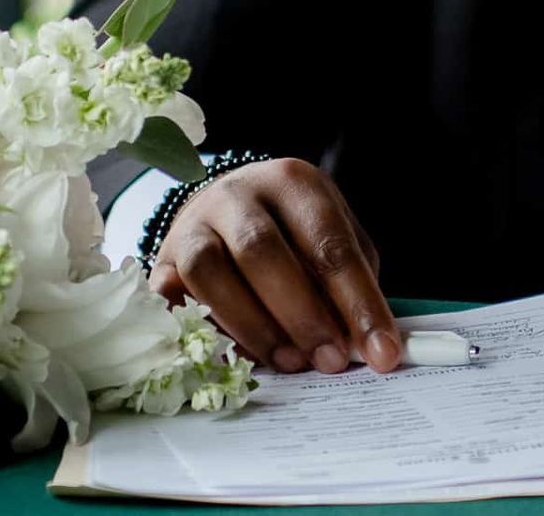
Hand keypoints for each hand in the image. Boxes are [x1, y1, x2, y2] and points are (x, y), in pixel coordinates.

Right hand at [148, 157, 404, 375]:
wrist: (224, 207)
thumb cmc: (291, 232)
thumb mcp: (330, 238)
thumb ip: (349, 281)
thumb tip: (367, 342)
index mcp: (293, 181)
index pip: (329, 243)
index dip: (358, 302)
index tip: (381, 353)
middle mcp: (238, 193)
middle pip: (262, 251)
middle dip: (302, 314)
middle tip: (329, 360)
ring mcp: (193, 223)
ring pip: (209, 271)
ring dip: (251, 325)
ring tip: (288, 361)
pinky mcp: (162, 258)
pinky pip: (168, 294)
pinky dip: (196, 328)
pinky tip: (230, 354)